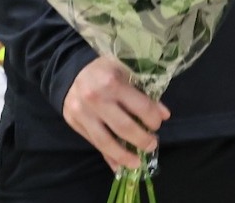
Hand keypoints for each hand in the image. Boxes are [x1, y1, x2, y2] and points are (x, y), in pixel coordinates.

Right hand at [62, 57, 170, 171]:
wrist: (70, 72)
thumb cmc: (105, 70)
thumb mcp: (127, 72)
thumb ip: (143, 93)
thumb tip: (164, 114)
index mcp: (113, 82)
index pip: (140, 107)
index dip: (153, 119)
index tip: (158, 123)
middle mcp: (96, 99)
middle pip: (123, 127)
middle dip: (142, 140)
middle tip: (152, 145)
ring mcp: (83, 113)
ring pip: (105, 141)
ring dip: (123, 156)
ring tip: (137, 163)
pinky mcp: (74, 124)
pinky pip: (94, 144)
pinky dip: (107, 156)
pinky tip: (118, 166)